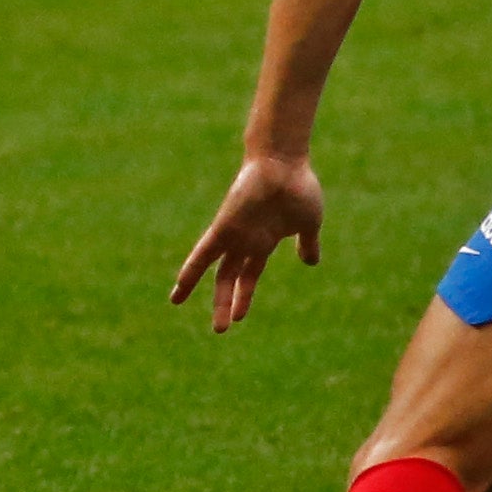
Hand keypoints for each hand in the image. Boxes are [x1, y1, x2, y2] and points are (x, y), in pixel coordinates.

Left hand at [172, 150, 326, 331]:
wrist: (285, 163)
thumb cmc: (298, 188)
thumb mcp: (308, 223)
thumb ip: (307, 242)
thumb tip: (310, 261)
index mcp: (264, 242)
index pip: (249, 275)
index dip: (243, 295)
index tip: (239, 317)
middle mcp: (246, 241)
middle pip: (231, 277)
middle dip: (226, 303)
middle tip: (221, 328)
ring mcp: (235, 234)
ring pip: (215, 270)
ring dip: (205, 292)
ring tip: (183, 307)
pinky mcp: (224, 226)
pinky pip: (203, 252)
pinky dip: (191, 270)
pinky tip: (180, 286)